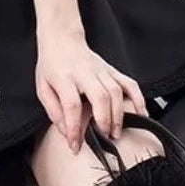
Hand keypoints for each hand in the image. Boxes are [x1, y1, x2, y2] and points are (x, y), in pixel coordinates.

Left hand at [35, 25, 147, 152]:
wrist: (61, 39)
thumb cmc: (51, 65)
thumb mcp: (43, 88)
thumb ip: (53, 111)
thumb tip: (66, 132)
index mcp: (64, 77)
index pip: (71, 105)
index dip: (74, 128)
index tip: (75, 146)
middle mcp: (85, 72)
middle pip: (100, 96)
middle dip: (104, 120)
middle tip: (104, 137)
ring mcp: (101, 70)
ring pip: (116, 91)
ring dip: (119, 114)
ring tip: (116, 132)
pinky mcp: (112, 69)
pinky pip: (129, 83)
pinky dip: (138, 98)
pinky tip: (141, 113)